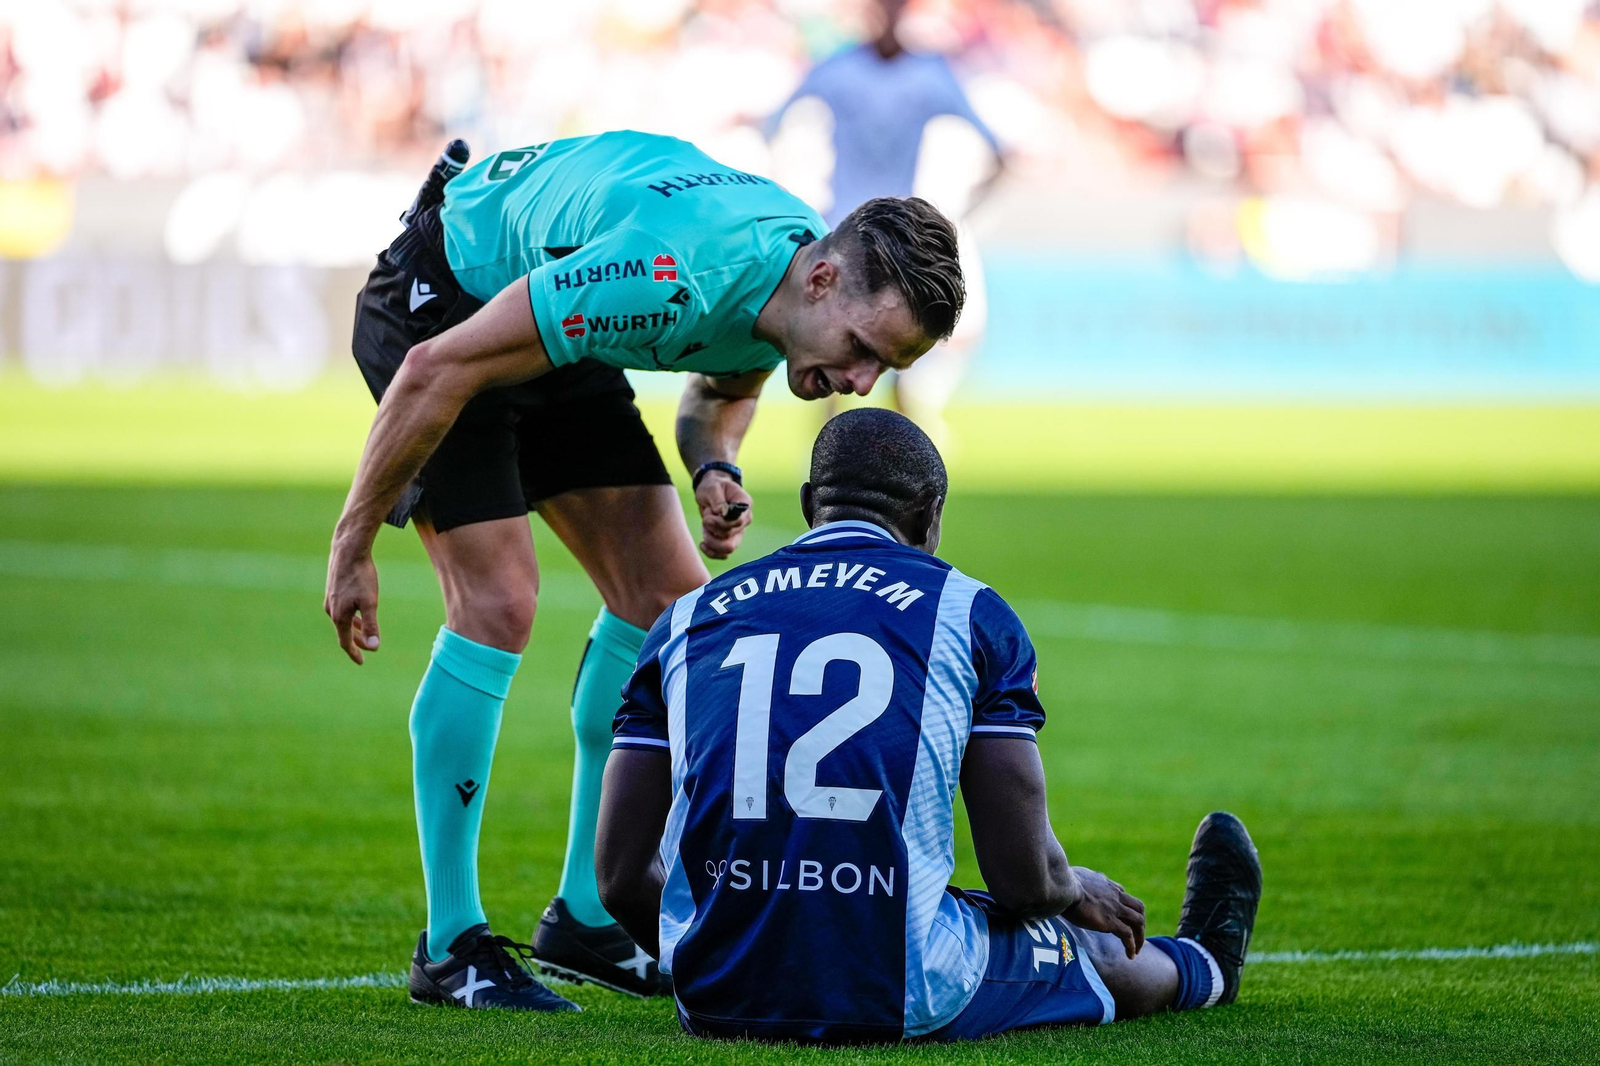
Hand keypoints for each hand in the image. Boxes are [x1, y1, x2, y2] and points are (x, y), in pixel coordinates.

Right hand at [325, 539, 380, 664]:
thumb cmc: (361, 576)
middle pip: (344, 631)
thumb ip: (371, 625)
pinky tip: (357, 609)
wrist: (348, 550)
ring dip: (354, 627)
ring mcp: (330, 598)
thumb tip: (374, 647)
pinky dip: (350, 615)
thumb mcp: (370, 602)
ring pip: (342, 619)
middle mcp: (331, 609)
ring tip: (364, 631)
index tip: (362, 662)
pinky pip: (340, 608)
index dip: (354, 653)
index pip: (345, 641)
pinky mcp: (332, 588)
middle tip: (368, 648)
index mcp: (339, 616)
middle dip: (356, 641)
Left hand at [694, 471, 752, 559]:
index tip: (708, 516)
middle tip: (705, 518)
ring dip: (711, 541)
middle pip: (731, 535)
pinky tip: (702, 544)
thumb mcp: (713, 488)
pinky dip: (711, 552)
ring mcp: (738, 532)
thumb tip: (722, 513)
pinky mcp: (729, 540)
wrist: (710, 492)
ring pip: (728, 548)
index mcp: (745, 505)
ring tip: (704, 529)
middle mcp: (744, 520)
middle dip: (713, 529)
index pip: (738, 521)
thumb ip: (718, 501)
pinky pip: (723, 554)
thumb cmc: (712, 487)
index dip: (721, 523)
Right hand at [1063, 866, 1145, 958]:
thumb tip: (1070, 882)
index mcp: (1105, 884)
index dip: (1125, 907)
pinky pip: (1128, 935)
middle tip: (1137, 935)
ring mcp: (1115, 908)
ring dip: (1140, 936)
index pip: (1122, 894)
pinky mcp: (1110, 921)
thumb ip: (1079, 880)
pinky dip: (1132, 946)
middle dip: (1140, 922)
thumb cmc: (1062, 882)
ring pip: (1138, 922)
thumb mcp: (1074, 876)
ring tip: (1137, 950)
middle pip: (1138, 908)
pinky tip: (1130, 955)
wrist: (1064, 887)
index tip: (1122, 918)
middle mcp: (1115, 895)